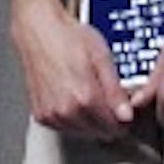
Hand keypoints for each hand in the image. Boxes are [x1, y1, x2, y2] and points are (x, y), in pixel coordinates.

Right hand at [10, 0, 134, 141]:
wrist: (38, 29)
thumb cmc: (66, 37)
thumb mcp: (101, 57)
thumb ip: (115, 90)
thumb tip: (126, 114)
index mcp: (84, 97)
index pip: (115, 127)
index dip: (124, 118)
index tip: (123, 108)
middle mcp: (65, 110)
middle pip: (100, 133)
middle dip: (108, 120)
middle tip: (106, 98)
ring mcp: (51, 114)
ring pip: (83, 133)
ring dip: (90, 121)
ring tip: (88, 95)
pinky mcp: (40, 115)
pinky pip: (65, 128)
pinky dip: (73, 120)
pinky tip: (73, 99)